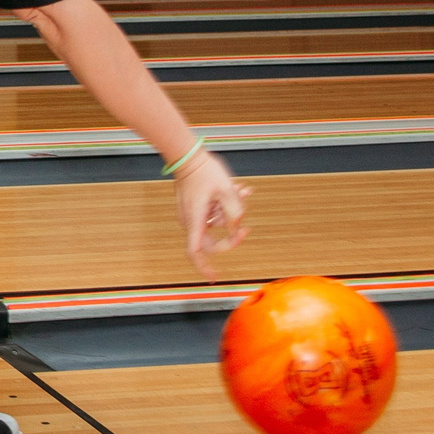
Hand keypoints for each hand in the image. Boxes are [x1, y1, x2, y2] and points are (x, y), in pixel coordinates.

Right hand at [174, 153, 250, 280]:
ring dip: (229, 213)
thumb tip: (237, 228)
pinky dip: (223, 206)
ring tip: (240, 192)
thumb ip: (235, 213)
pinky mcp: (194, 206)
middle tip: (245, 229)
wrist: (187, 156)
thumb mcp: (227, 191)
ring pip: (215, 223)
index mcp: (195, 221)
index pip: (196, 252)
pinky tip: (235, 190)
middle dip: (230, 234)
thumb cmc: (204, 172)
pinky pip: (212, 213)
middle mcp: (190, 221)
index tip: (213, 277)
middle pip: (211, 241)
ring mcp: (191, 214)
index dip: (203, 267)